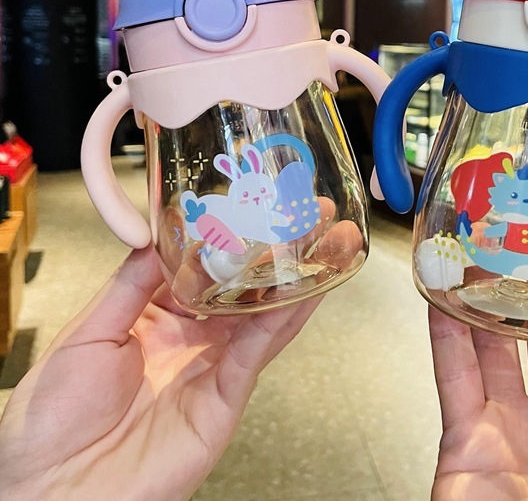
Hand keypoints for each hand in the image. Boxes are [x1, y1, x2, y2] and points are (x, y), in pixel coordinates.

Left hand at [0, 245, 321, 500]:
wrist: (54, 490)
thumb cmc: (51, 420)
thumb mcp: (87, 334)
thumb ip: (129, 285)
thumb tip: (158, 237)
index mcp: (156, 319)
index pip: (204, 268)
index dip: (230, 237)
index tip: (250, 205)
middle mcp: (191, 339)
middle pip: (244, 289)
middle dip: (278, 254)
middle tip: (307, 217)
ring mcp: (212, 368)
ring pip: (263, 318)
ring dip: (295, 282)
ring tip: (324, 245)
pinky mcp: (224, 400)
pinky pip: (257, 354)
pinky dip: (281, 323)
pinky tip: (301, 295)